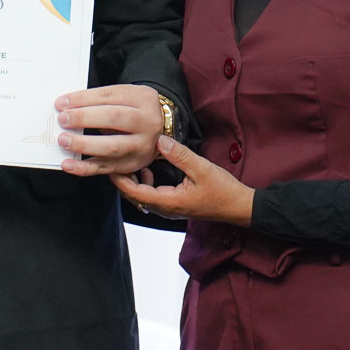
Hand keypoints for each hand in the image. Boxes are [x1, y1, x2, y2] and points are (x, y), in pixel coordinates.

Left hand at [55, 84, 165, 176]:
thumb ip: (102, 100)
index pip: (109, 96)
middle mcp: (147, 123)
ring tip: (64, 140)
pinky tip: (68, 164)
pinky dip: (83, 168)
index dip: (83, 99)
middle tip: (63, 119)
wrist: (161, 130)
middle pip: (114, 118)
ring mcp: (140, 146)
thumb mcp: (128, 96)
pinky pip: (105, 168)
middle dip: (84, 118)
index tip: (62, 103)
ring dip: (84, 144)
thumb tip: (68, 107)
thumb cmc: (136, 110)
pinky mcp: (130, 164)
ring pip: (111, 146)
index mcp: (143, 99)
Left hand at [113, 135, 255, 223]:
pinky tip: (148, 169)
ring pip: (141, 196)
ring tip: (130, 161)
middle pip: (133, 196)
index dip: (119, 179)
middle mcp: (164, 208)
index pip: (134, 193)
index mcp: (168, 202)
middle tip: (115, 158)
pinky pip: (151, 195)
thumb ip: (179, 155)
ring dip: (132, 180)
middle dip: (122, 178)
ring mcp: (168, 208)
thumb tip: (160, 141)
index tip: (110, 163)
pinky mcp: (173, 204)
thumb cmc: (223, 191)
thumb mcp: (202, 168)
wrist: (239, 207)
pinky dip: (144, 183)